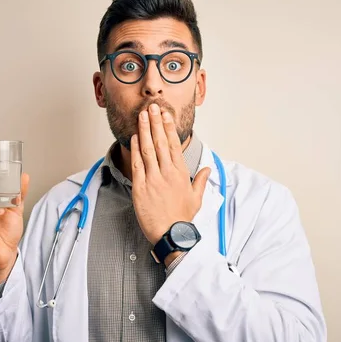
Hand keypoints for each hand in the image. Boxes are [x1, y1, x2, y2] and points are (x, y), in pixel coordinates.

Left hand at [131, 103, 210, 244]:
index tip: (165, 115)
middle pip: (160, 142)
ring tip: (142, 116)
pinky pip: (137, 164)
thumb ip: (200, 180)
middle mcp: (167, 173)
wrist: (171, 235)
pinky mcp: (140, 187)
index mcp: (181, 173)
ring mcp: (153, 179)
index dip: (169, 128)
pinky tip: (134, 137)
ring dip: (144, 131)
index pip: (174, 145)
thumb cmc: (182, 218)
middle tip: (152, 107)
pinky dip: (135, 150)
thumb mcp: (196, 198)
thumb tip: (206, 168)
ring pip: (148, 150)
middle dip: (156, 123)